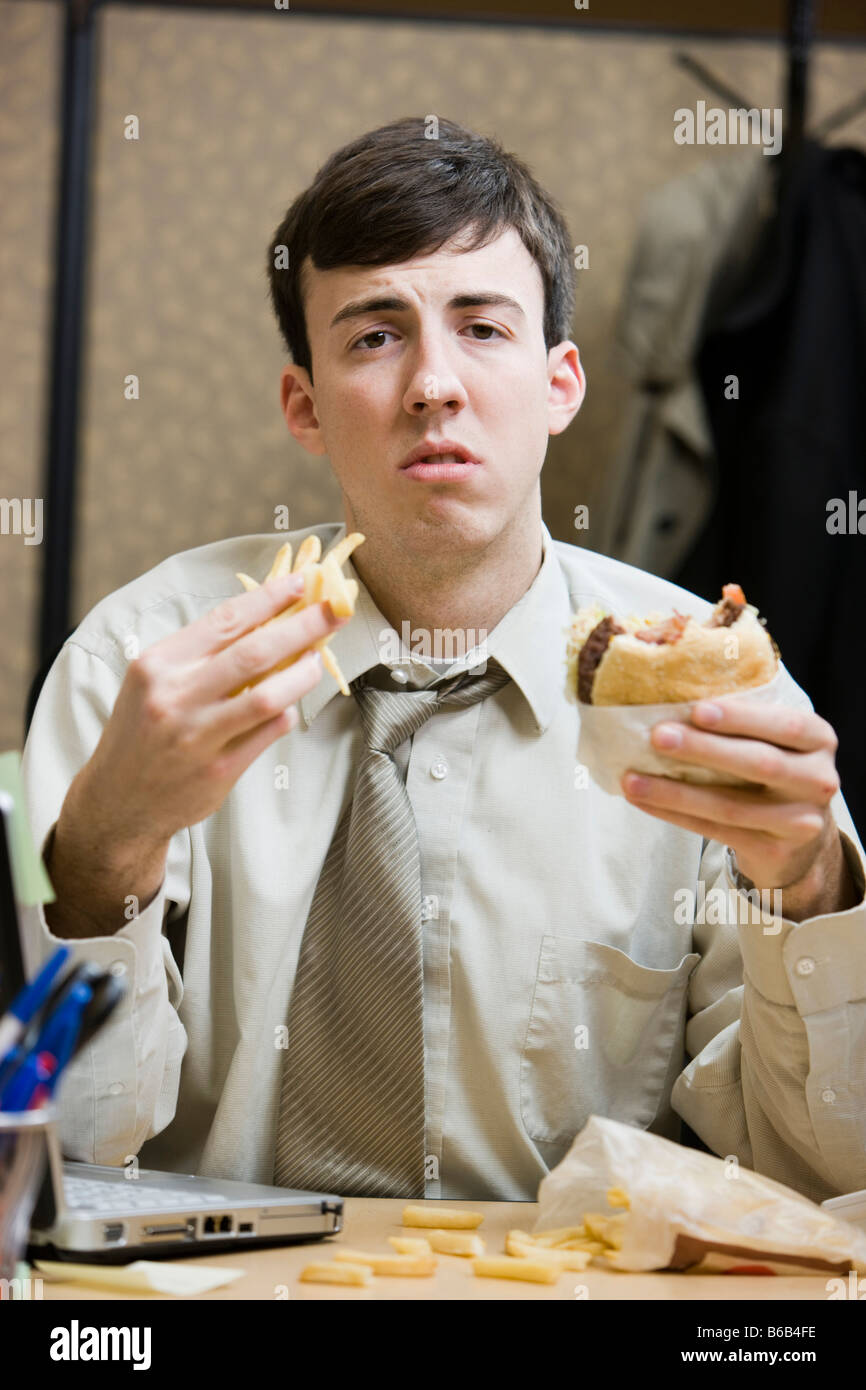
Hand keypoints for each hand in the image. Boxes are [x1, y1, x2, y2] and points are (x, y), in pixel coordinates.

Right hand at [77, 574, 347, 847]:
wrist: (119, 801)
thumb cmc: (142, 732)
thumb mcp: (153, 682)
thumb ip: (200, 655)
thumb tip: (265, 621)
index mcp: (158, 665)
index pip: (225, 620)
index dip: (269, 598)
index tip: (301, 583)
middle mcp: (176, 697)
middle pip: (255, 652)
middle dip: (302, 626)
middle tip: (334, 611)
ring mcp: (199, 736)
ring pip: (269, 695)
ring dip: (303, 673)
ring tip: (318, 659)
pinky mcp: (219, 770)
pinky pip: (268, 731)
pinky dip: (286, 713)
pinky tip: (289, 705)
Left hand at [620, 698, 841, 893]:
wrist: (802, 842)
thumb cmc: (774, 775)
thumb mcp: (775, 742)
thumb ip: (744, 720)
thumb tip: (670, 694)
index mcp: (818, 740)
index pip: (786, 724)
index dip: (742, 717)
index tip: (697, 709)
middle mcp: (817, 780)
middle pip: (759, 764)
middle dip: (704, 749)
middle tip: (658, 736)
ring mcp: (799, 822)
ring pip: (730, 805)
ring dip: (675, 791)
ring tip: (632, 778)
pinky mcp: (773, 852)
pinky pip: (715, 830)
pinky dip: (674, 814)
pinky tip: (643, 799)